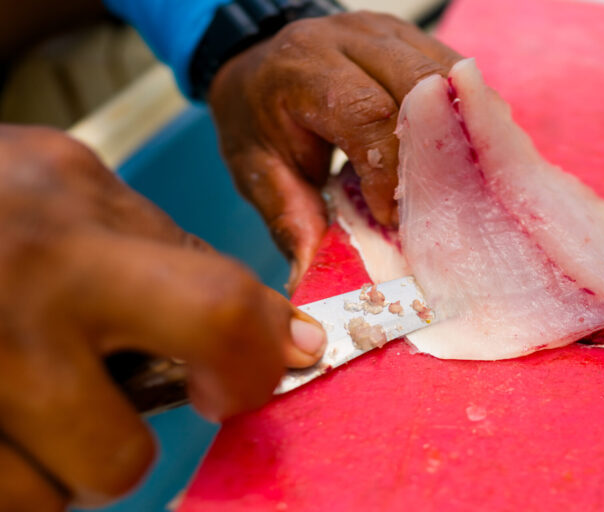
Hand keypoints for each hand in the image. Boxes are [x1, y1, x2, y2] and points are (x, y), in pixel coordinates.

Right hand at [0, 126, 325, 510]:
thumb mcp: (76, 188)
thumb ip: (171, 258)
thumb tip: (277, 333)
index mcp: (70, 240)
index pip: (215, 313)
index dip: (258, 362)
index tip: (268, 368)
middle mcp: (11, 309)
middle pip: (117, 461)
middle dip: (125, 447)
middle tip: (105, 406)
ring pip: (47, 500)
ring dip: (53, 463)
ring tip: (25, 396)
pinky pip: (3, 501)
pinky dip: (10, 472)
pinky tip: (0, 412)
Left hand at [208, 11, 461, 289]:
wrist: (254, 65)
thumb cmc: (256, 121)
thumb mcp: (256, 172)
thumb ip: (289, 220)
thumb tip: (310, 279)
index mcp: (301, 70)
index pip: (368, 115)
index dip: (391, 172)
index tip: (391, 218)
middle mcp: (348, 37)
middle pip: (420, 86)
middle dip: (435, 152)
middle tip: (433, 204)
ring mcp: (385, 31)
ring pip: (449, 74)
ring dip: (460, 130)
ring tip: (457, 182)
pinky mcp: (410, 38)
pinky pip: (455, 73)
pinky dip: (464, 115)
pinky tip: (461, 153)